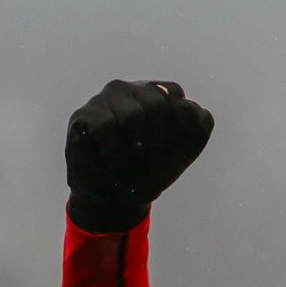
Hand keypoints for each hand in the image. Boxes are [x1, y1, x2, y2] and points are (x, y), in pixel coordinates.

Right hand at [65, 80, 213, 231]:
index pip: (176, 96)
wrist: (119, 196)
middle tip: (148, 157)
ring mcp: (108, 99)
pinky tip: (112, 161)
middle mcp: (134, 90)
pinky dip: (114, 152)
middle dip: (159, 139)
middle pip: (157, 102)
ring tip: (129, 158)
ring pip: (133, 114)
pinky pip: (106, 126)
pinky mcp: (85, 114)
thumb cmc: (153, 167)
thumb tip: (186, 105)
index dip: (178, 127)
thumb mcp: (187, 149)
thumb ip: (200, 124)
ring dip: (136, 147)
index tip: (171, 148)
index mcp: (161, 94)